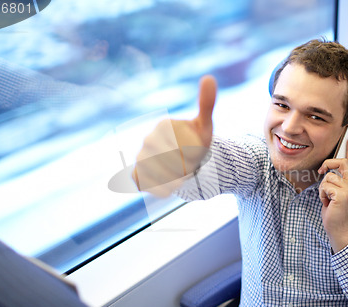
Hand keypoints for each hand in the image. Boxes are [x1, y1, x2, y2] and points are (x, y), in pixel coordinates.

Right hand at [132, 75, 216, 196]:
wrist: (187, 162)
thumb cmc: (196, 142)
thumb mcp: (205, 125)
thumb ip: (206, 103)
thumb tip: (209, 77)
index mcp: (163, 126)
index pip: (181, 147)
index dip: (192, 156)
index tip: (196, 154)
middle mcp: (148, 140)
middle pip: (169, 163)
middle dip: (184, 168)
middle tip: (190, 167)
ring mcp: (140, 157)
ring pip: (158, 175)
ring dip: (174, 180)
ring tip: (181, 176)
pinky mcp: (138, 174)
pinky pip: (144, 184)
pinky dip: (158, 188)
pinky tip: (167, 186)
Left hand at [318, 137, 347, 252]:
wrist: (337, 227)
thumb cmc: (334, 209)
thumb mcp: (336, 192)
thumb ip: (336, 180)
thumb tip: (328, 169)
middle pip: (341, 163)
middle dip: (328, 164)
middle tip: (321, 171)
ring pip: (328, 176)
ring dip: (322, 188)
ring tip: (327, 198)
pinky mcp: (342, 195)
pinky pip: (325, 186)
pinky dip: (321, 194)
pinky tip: (327, 203)